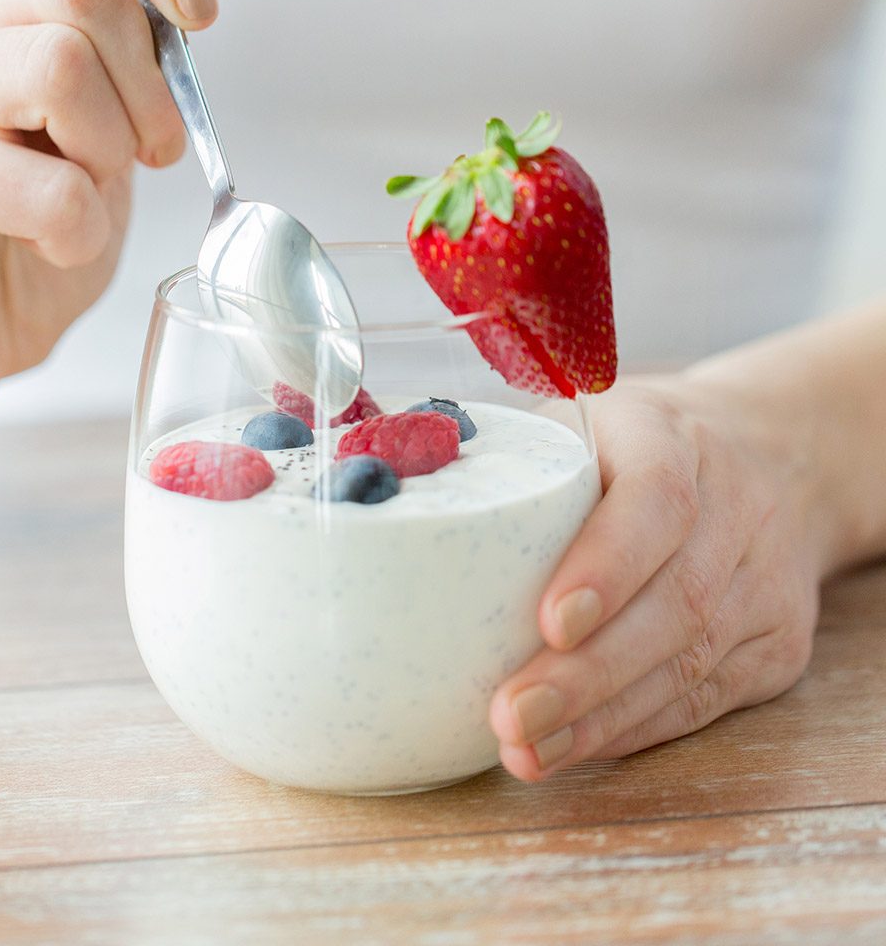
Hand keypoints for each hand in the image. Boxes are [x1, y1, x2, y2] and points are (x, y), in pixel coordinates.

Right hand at [0, 0, 214, 422]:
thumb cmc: (29, 227)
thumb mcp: (112, 119)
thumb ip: (139, 24)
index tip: (199, 16)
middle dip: (149, 88)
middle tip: (143, 154)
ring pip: (58, 64)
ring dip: (109, 154)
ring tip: (87, 196)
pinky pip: (41, 184)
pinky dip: (78, 230)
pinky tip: (54, 243)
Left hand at [488, 371, 835, 780]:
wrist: (774, 458)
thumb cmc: (637, 442)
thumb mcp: (583, 416)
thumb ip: (510, 453)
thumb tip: (388, 484)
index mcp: (672, 438)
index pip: (655, 501)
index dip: (607, 565)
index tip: (550, 622)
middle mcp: (735, 508)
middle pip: (674, 601)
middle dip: (588, 673)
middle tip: (511, 716)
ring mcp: (763, 581)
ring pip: (689, 663)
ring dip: (602, 718)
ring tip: (526, 749)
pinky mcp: (776, 641)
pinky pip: (704, 697)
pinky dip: (634, 729)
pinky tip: (575, 747)